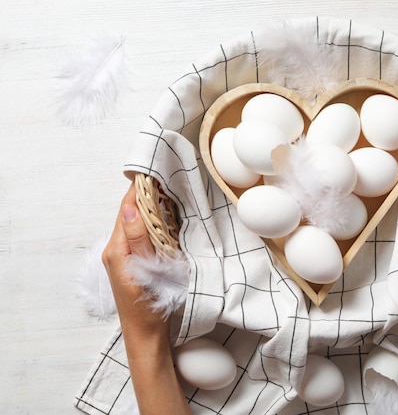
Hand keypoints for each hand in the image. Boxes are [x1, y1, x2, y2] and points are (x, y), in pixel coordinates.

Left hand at [102, 181, 191, 414]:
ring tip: (170, 193)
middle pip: (130, 213)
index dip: (139, 189)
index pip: (126, 209)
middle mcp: (117, 249)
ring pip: (138, 223)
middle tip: (168, 179)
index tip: (154, 171)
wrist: (146, 336)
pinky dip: (154, 224)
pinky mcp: (134, 262)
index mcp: (117, 249)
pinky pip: (142, 235)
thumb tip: (129, 208)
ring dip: (151, 208)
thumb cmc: (146, 309)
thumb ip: (137, 240)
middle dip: (147, 195)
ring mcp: (125, 256)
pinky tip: (167, 220)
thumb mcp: (143, 273)